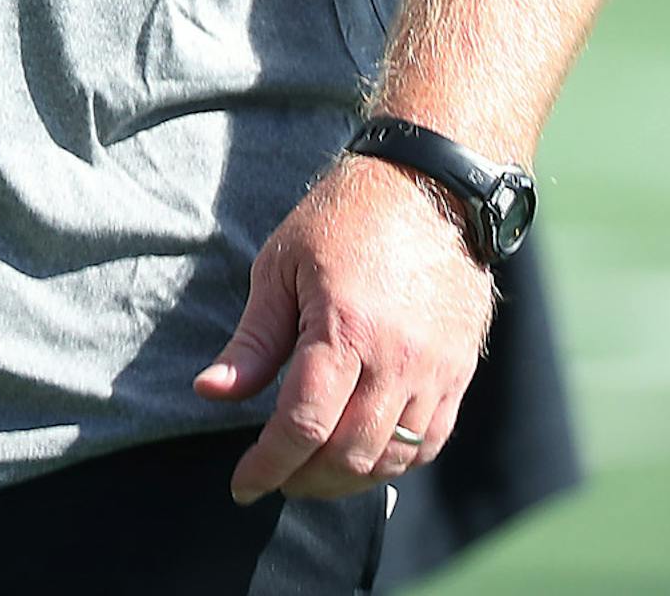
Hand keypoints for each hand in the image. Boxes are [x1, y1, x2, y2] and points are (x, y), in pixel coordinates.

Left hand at [194, 150, 494, 503]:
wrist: (428, 186)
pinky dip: (392, 465)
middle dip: (302, 479)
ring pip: (391, 461)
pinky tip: (360, 455)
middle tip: (273, 474)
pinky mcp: (459, 374)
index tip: (242, 483)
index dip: (268, 464)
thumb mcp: (281, 265)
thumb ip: (253, 341)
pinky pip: (429, 445)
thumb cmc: (343, 218)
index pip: (304, 426)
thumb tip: (210, 393)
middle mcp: (396, 360)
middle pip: (349, 456)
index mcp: (344, 328)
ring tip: (309, 471)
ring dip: (345, 481)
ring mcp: (435, 372)